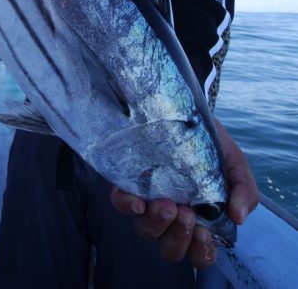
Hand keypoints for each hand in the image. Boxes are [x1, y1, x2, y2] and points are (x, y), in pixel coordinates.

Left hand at [110, 118, 258, 268]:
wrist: (188, 112)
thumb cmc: (212, 146)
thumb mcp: (235, 165)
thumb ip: (244, 190)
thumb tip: (239, 217)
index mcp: (200, 219)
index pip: (198, 252)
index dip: (201, 252)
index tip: (205, 234)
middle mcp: (172, 217)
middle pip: (170, 248)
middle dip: (178, 237)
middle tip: (187, 214)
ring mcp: (149, 201)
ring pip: (145, 231)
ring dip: (157, 224)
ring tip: (168, 204)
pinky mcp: (129, 183)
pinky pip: (120, 204)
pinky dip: (127, 206)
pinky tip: (138, 202)